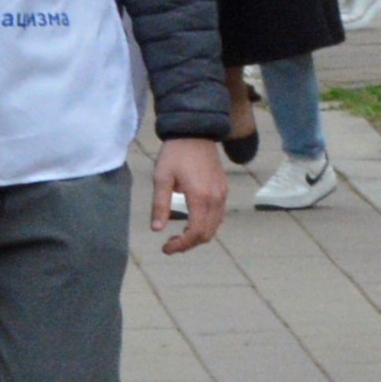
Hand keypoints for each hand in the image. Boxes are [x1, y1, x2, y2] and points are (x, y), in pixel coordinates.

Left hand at [154, 134, 228, 252]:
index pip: (195, 232)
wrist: (195, 133)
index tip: (166, 248)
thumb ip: (160, 205)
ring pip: (215, 226)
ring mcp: (222, 194)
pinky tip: (190, 222)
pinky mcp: (223, 189)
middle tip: (170, 245)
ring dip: (198, 236)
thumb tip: (156, 229)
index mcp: (200, 198)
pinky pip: (218, 216)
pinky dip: (206, 225)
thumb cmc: (174, 154)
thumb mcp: (161, 178)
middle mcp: (216, 199)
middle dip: (189, 244)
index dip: (181, 245)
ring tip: (178, 236)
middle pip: (207, 234)